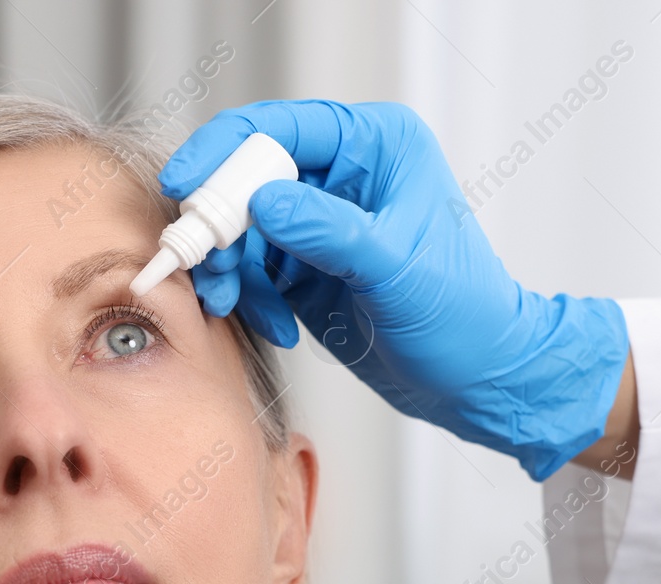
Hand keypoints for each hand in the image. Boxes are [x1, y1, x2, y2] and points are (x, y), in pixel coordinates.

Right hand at [160, 99, 629, 480]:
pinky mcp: (304, 266)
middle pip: (247, 177)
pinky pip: (251, 270)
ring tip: (234, 307)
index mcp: (375, 147)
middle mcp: (343, 175)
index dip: (224, 151)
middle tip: (204, 266)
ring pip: (241, 228)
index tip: (184, 187)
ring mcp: (319, 222)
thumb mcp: (397, 271)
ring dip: (229, 270)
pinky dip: (250, 298)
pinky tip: (278, 328)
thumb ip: (329, 231)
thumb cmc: (464, 316)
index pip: (281, 128)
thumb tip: (264, 202)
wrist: (475, 379)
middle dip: (220, 225)